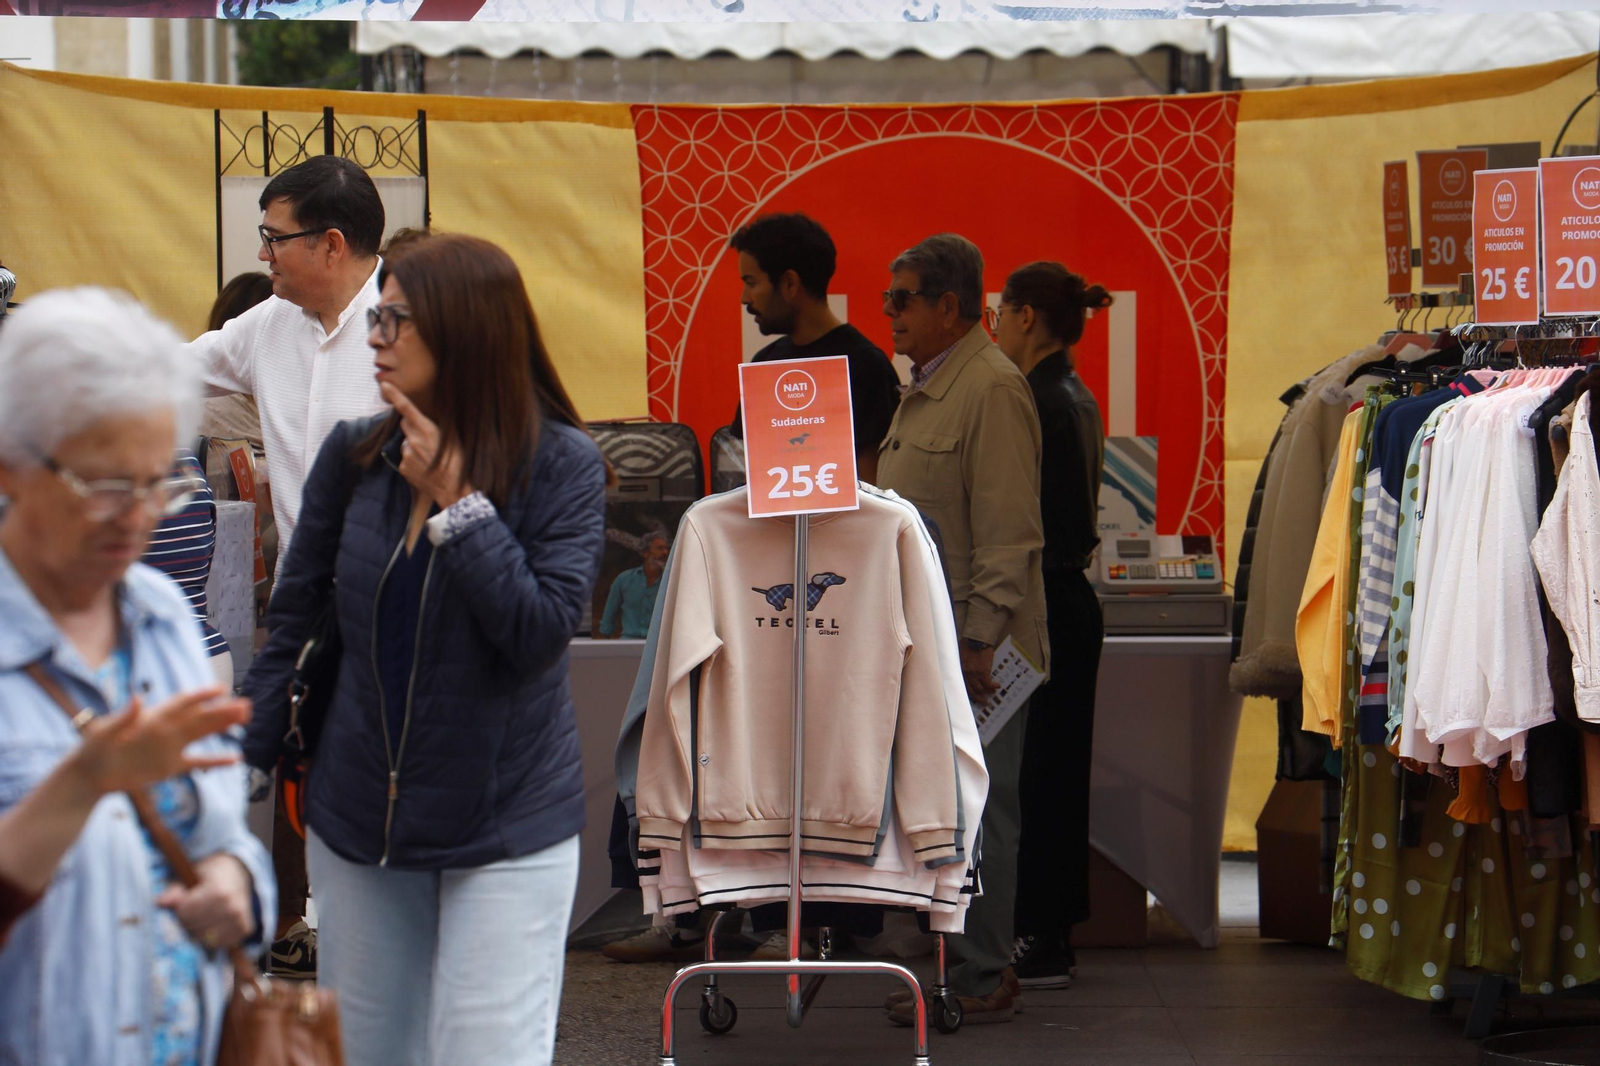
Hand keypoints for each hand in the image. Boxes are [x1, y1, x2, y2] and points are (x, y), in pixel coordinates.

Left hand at [70, 688, 249, 796]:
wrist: (88, 777)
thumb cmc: (91, 750)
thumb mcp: (103, 732)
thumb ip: (123, 717)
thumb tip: (138, 698)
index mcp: (153, 719)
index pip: (181, 704)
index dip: (200, 696)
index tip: (221, 690)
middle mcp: (166, 731)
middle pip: (199, 718)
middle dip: (222, 711)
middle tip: (245, 705)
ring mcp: (170, 749)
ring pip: (203, 734)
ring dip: (223, 726)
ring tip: (245, 718)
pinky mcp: (169, 768)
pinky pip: (197, 763)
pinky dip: (216, 761)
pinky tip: (235, 759)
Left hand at [157, 854, 256, 951]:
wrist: (238, 873)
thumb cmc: (211, 874)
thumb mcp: (192, 875)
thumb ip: (175, 890)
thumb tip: (160, 902)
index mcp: (219, 892)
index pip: (187, 913)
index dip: (180, 909)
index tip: (183, 902)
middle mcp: (232, 908)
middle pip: (194, 928)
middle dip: (187, 922)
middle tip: (191, 911)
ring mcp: (240, 920)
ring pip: (204, 939)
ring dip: (197, 932)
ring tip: (200, 919)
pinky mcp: (244, 930)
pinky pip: (218, 943)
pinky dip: (211, 938)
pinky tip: (211, 926)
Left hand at [381, 381, 473, 509]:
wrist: (454, 489)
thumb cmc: (458, 463)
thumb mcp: (453, 440)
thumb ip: (436, 428)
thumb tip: (426, 421)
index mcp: (427, 430)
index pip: (407, 409)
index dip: (395, 395)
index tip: (384, 385)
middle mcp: (414, 441)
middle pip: (406, 425)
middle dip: (413, 427)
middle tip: (428, 438)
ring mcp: (406, 455)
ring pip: (406, 443)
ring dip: (414, 446)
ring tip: (430, 458)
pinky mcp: (403, 467)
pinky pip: (405, 458)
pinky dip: (413, 460)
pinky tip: (425, 467)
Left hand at [960, 644, 998, 702]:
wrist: (975, 639)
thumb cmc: (967, 645)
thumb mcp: (961, 657)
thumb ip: (963, 666)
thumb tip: (967, 671)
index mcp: (959, 671)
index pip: (962, 686)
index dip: (968, 693)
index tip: (972, 698)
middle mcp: (965, 675)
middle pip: (971, 691)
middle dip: (978, 698)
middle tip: (983, 702)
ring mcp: (974, 674)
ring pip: (980, 689)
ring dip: (986, 694)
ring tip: (991, 695)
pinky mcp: (983, 672)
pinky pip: (988, 683)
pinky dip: (993, 686)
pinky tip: (997, 686)